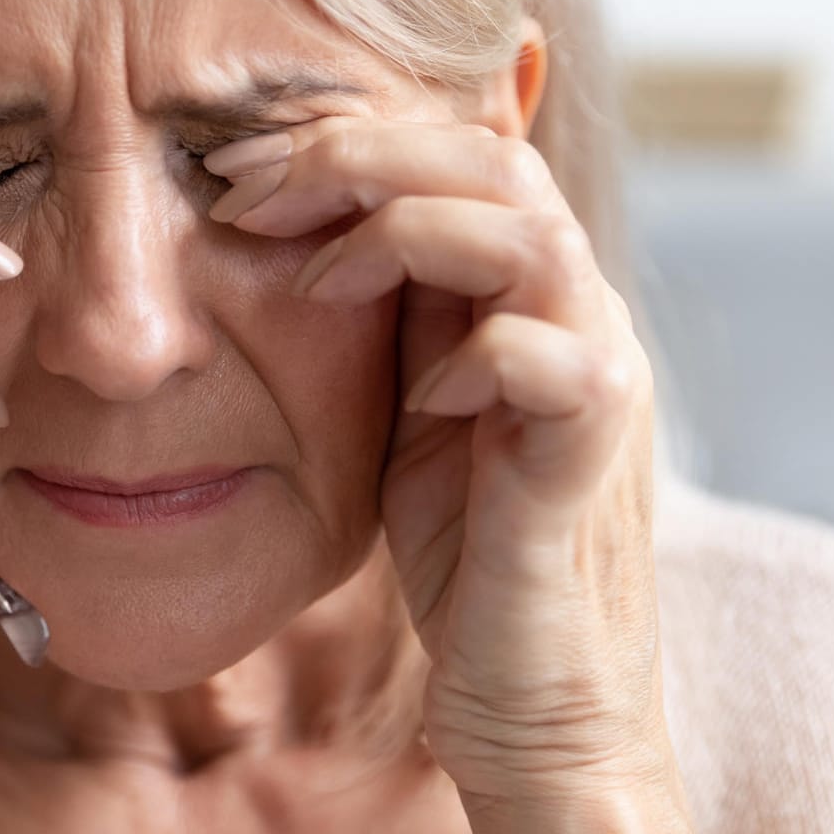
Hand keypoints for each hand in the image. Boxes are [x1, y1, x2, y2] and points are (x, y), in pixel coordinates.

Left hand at [204, 117, 662, 803]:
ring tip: (312, 280)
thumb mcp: (409, 403)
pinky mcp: (591, 456)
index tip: (234, 167)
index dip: (347, 139)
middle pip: (494, 160)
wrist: (535, 694)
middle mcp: (579, 313)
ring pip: (529, 234)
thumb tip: (303, 222)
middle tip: (245, 189)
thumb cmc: (467, 549)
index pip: (460, 152)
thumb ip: (393, 311)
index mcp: (531, 291)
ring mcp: (599, 378)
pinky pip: (553, 363)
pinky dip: (477, 357)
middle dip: (355, 155)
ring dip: (403, 234)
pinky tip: (419, 399)